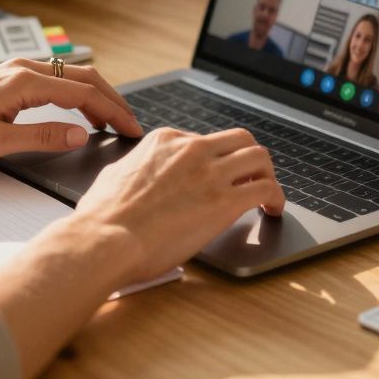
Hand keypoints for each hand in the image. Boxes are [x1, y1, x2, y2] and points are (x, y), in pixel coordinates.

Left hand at [0, 58, 142, 161]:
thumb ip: (41, 137)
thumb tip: (80, 134)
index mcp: (24, 82)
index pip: (84, 93)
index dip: (113, 112)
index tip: (132, 129)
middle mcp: (22, 68)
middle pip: (83, 78)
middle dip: (112, 101)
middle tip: (131, 125)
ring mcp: (15, 70)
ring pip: (69, 76)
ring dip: (95, 96)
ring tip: (111, 122)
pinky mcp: (7, 78)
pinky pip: (53, 80)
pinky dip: (75, 93)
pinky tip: (76, 112)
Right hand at [71, 127, 284, 283]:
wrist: (105, 239)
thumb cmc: (102, 217)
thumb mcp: (114, 174)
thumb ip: (135, 168)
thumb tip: (136, 173)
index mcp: (165, 140)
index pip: (205, 141)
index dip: (217, 162)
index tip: (220, 178)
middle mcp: (191, 149)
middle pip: (240, 139)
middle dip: (250, 158)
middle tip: (253, 178)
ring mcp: (209, 173)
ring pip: (259, 158)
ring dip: (268, 175)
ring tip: (268, 195)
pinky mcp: (224, 201)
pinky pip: (266, 189)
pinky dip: (276, 197)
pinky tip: (274, 210)